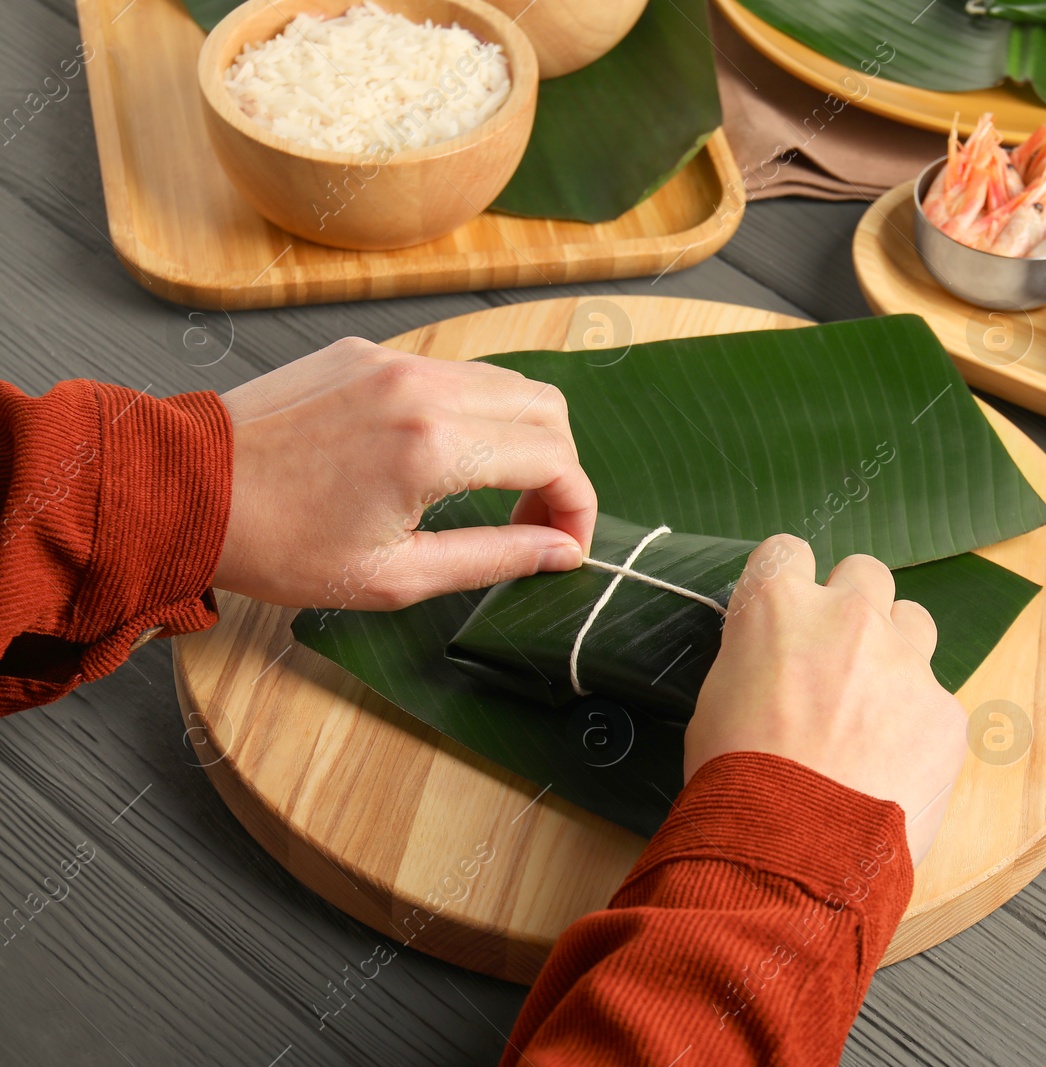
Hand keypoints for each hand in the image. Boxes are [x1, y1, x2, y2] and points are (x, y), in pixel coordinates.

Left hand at [213, 337, 596, 608]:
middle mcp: (423, 388)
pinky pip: (451, 372)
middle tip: (536, 519)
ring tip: (494, 490)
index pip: (555, 459)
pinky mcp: (367, 353)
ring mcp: (394, 362)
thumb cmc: (279, 545)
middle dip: (561, 467)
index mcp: (434, 447)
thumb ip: (493, 558)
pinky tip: (440, 458)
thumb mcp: (395, 577)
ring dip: (521, 435)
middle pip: (546, 408)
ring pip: (505, 381)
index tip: (566, 543)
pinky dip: (473, 412)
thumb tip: (560, 552)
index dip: (578, 506)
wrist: (185, 490)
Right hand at [685, 536, 966, 865]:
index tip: (790, 612)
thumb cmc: (735, 783)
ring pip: (914, 622)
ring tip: (873, 711)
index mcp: (777, 607)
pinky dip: (917, 726)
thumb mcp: (716, 703)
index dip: (789, 581)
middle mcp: (847, 617)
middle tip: (837, 660)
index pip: (787, 551)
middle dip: (853, 608)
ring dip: (896, 652)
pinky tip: (891, 769)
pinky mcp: (944, 712)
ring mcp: (905, 661)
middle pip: (865, 573)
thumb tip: (778, 667)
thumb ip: (757, 662)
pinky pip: (935, 700)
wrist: (792, 850)